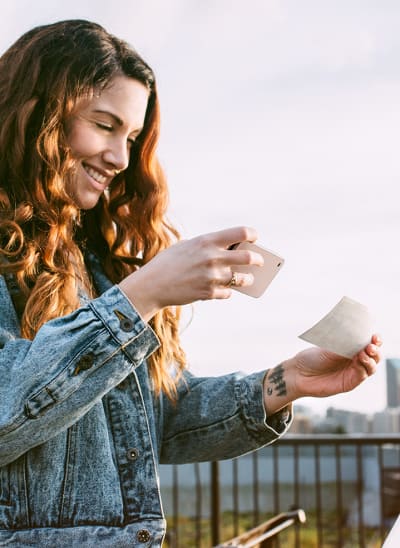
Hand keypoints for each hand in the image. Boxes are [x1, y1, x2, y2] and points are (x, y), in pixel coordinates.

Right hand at [119, 226, 263, 320]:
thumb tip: (229, 252)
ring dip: (247, 279)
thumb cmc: (168, 263)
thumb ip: (206, 247)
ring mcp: (212, 276)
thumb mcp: (186, 246)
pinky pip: (228, 293)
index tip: (254, 238)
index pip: (240, 233)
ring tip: (249, 279)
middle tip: (259, 261)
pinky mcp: (209, 293)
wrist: (152, 285)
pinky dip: (227, 292)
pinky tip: (223, 290)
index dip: (252, 234)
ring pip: (242, 279)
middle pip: (248, 257)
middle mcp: (212, 257)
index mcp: (207, 241)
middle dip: (257, 259)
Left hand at [291, 334, 381, 397]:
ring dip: (371, 359)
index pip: (369, 344)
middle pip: (374, 356)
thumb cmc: (311, 358)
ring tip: (365, 351)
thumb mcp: (329, 347)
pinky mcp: (349, 383)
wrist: (299, 373)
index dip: (375, 340)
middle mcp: (354, 360)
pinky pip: (362, 375)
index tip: (375, 336)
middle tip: (371, 345)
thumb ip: (345, 344)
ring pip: (371, 366)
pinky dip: (363, 367)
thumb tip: (359, 336)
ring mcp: (352, 372)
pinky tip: (360, 360)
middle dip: (375, 350)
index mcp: (351, 349)